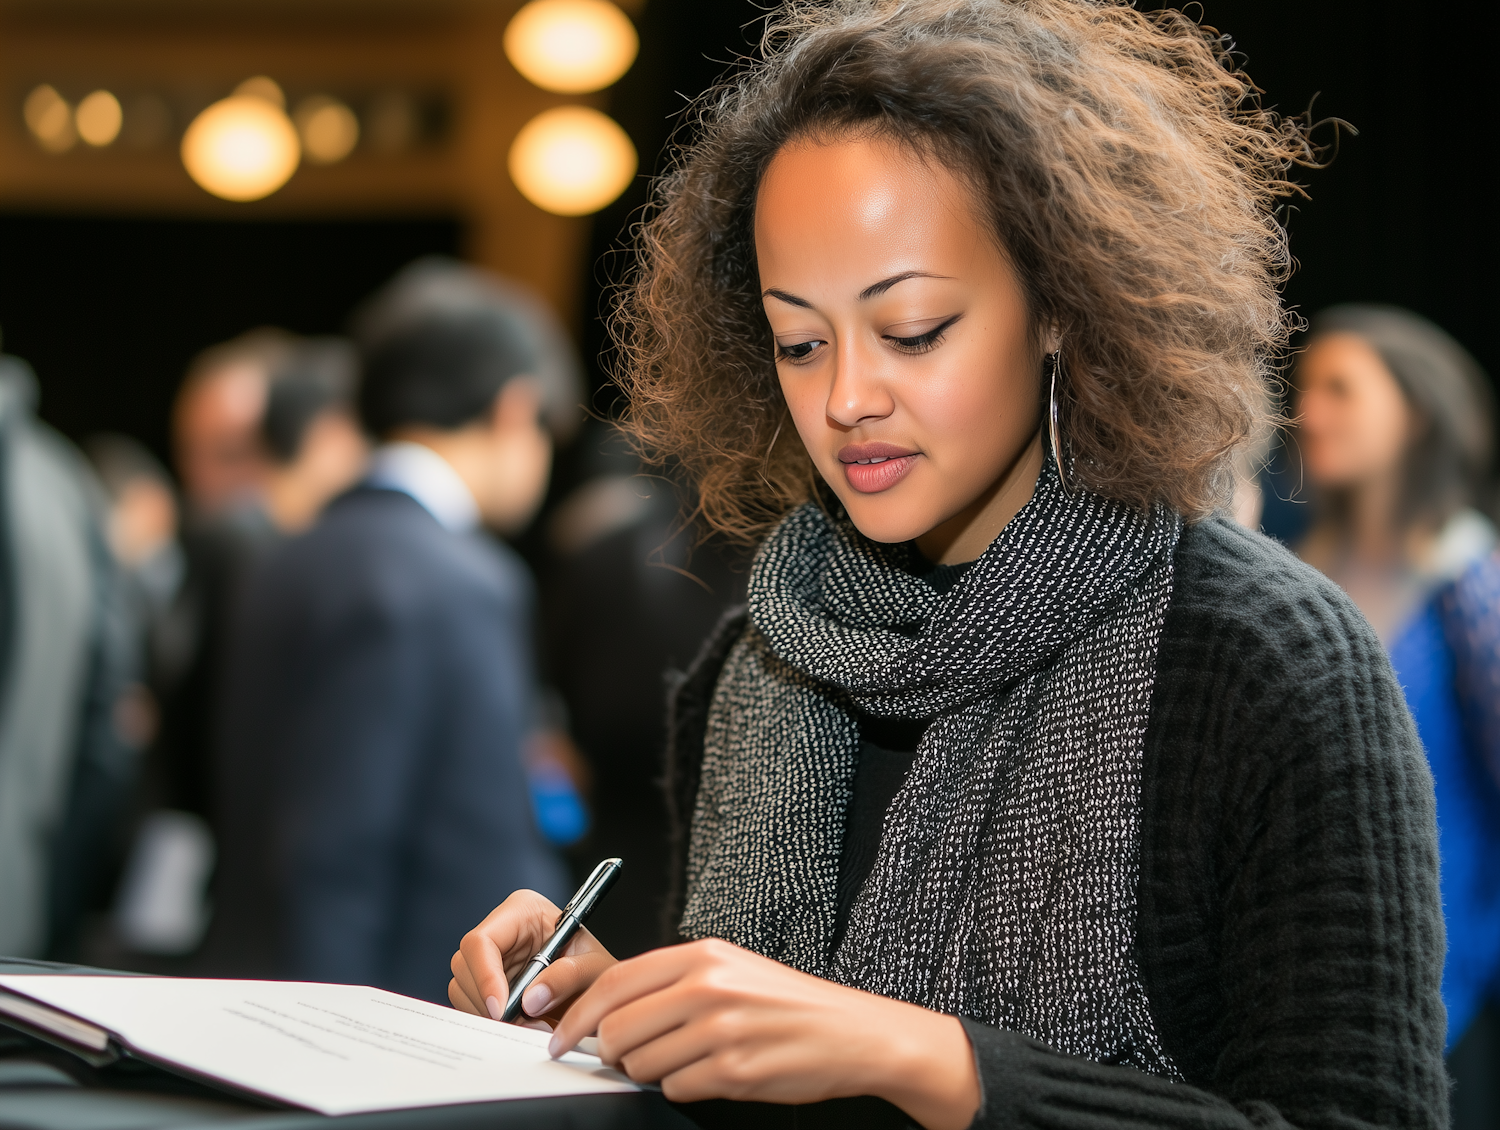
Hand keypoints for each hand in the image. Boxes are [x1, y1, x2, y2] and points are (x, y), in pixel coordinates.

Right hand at [448, 889, 617, 1027]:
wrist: (601, 992)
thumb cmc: (598, 969)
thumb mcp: (595, 968)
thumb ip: (568, 976)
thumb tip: (531, 999)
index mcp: (522, 911)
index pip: (482, 940)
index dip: (485, 975)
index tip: (501, 1009)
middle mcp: (500, 932)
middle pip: (465, 966)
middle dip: (489, 1002)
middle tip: (522, 1025)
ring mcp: (490, 959)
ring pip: (463, 989)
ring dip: (492, 1016)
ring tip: (532, 1027)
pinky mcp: (486, 985)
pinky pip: (472, 1005)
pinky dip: (492, 1022)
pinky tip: (522, 1026)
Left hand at [549, 938, 979, 1129]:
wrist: (851, 1032)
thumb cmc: (787, 1003)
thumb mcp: (730, 969)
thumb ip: (673, 981)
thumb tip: (609, 1011)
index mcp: (701, 955)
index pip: (614, 983)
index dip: (577, 1013)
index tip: (560, 1035)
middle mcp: (707, 987)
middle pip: (617, 1029)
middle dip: (611, 1052)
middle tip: (627, 1057)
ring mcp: (720, 1030)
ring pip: (640, 1065)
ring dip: (651, 1072)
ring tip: (687, 1060)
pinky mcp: (733, 1071)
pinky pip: (675, 1089)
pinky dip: (684, 1087)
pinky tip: (712, 1073)